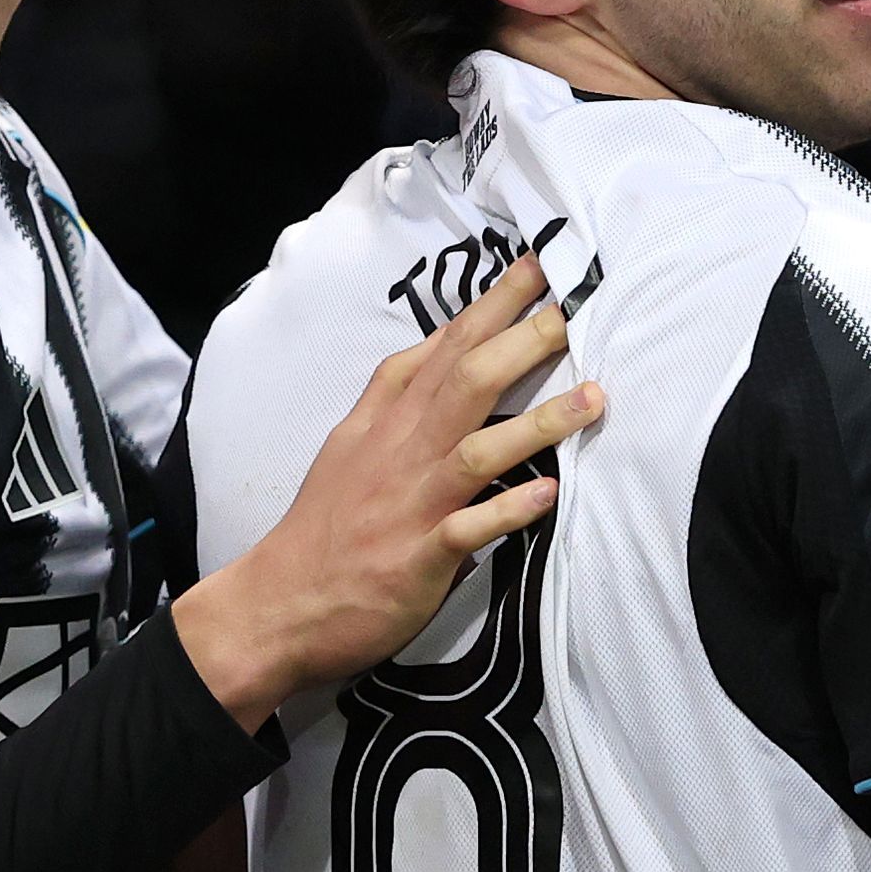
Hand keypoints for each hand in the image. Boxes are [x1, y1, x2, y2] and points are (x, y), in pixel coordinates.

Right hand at [170, 257, 597, 726]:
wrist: (276, 604)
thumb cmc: (326, 525)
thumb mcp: (352, 446)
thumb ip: (398, 399)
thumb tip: (445, 349)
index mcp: (382, 422)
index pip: (440, 350)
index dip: (488, 308)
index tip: (535, 267)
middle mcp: (398, 453)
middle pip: (465, 383)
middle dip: (521, 341)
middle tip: (573, 306)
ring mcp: (409, 504)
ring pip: (477, 450)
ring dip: (539, 422)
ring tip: (594, 397)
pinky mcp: (416, 558)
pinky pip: (468, 528)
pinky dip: (508, 510)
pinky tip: (549, 494)